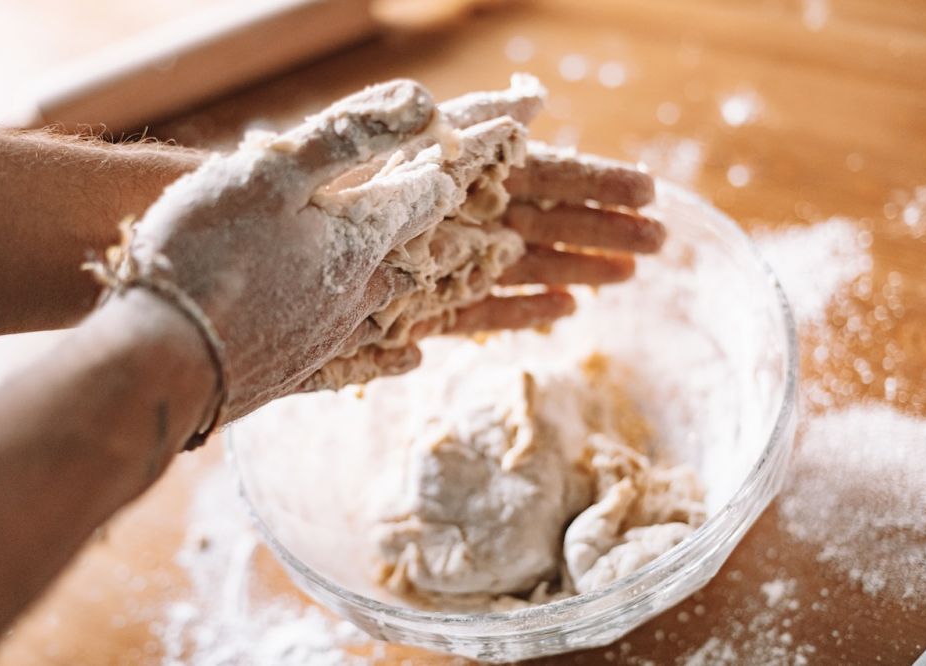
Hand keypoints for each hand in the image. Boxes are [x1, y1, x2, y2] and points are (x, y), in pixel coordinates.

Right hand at [94, 79, 529, 428]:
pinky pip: (363, 362)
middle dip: (463, 241)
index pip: (423, 196)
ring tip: (459, 286)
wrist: (162, 360)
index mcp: (357, 240)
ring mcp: (328, 337)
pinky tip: (411, 358)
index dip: (456, 167)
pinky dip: (393, 354)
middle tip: (509, 239)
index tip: (503, 149)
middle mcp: (356, 293)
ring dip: (437, 294)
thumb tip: (425, 104)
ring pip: (400, 311)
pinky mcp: (296, 372)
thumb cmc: (207, 253)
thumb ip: (349, 136)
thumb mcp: (273, 173)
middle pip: (423, 262)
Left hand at [302, 77, 663, 390]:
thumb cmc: (325, 179)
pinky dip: (522, 312)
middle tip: (662, 241)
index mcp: (460, 171)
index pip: (544, 174)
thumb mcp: (405, 138)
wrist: (263, 241)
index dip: (596, 182)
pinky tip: (566, 312)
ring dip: (578, 269)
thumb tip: (538, 97)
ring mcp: (446, 263)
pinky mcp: (424, 308)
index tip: (648, 191)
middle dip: (602, 228)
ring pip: (525, 266)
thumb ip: (477, 122)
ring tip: (629, 275)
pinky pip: (482, 311)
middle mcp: (460, 214)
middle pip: (546, 221)